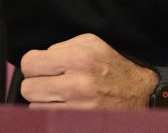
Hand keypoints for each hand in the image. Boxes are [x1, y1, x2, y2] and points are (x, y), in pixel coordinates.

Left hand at [20, 33, 158, 108]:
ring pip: (34, 107)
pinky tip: (65, 107)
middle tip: (49, 82)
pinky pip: (47, 120)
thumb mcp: (91, 44)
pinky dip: (52, 114)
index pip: (29, 63)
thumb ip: (61, 47)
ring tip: (61, 96)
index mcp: (79, 58)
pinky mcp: (77, 123)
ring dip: (44, 102)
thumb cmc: (112, 66)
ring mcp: (78, 109)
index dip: (33, 65)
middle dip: (36, 84)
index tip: (41, 68)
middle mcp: (77, 84)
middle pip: (27, 88)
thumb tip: (39, 60)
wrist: (139, 93)